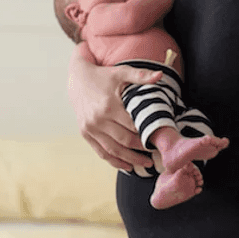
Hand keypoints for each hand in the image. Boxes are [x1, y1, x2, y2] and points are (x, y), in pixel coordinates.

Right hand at [68, 45, 159, 170]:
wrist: (77, 79)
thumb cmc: (103, 76)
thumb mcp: (121, 72)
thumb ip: (141, 75)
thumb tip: (161, 75)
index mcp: (109, 105)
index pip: (133, 126)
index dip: (147, 134)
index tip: (159, 140)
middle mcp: (98, 119)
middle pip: (124, 141)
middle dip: (142, 150)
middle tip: (156, 154)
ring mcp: (90, 128)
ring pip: (113, 150)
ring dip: (130, 160)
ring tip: (146, 164)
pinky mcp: (85, 133)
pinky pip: (101, 152)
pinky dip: (114, 161)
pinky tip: (127, 166)